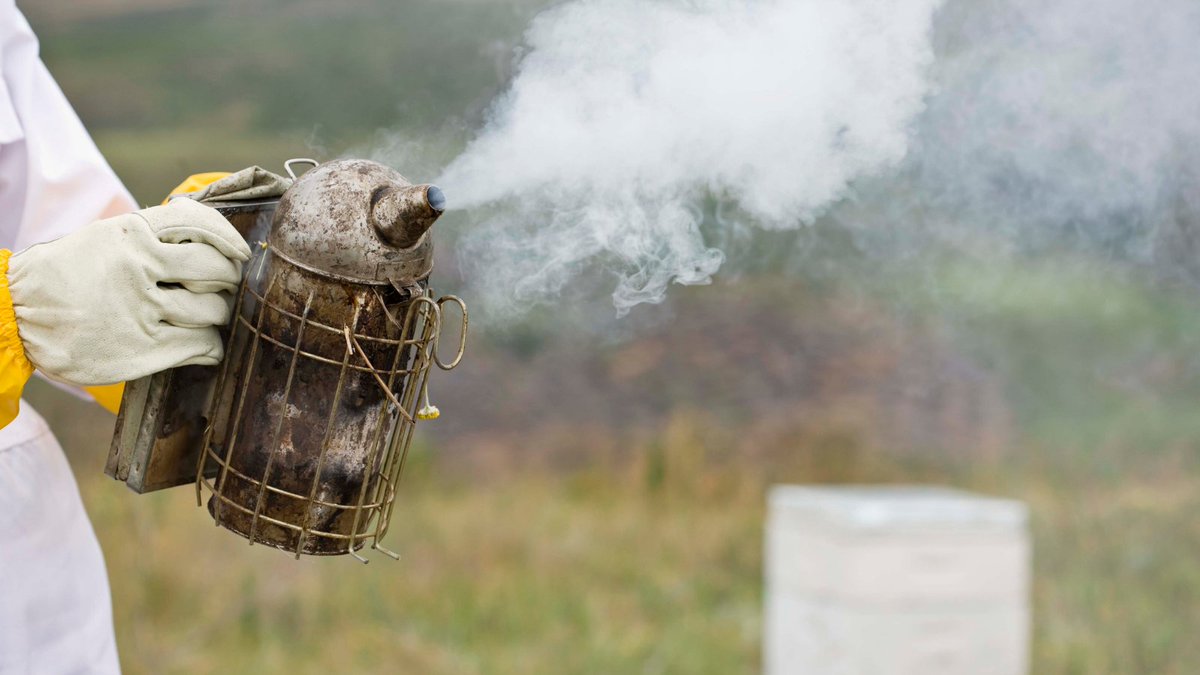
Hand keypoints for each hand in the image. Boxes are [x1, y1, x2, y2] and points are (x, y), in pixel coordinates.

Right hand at [7, 198, 251, 384]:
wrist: (15, 315)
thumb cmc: (64, 275)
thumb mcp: (103, 239)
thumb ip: (149, 238)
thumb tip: (204, 238)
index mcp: (131, 234)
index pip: (199, 225)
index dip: (228, 239)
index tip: (240, 252)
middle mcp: (140, 268)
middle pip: (216, 271)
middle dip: (227, 281)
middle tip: (221, 288)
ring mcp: (143, 310)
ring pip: (213, 311)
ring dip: (219, 316)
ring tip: (208, 317)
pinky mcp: (144, 349)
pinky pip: (202, 346)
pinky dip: (212, 347)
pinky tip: (206, 346)